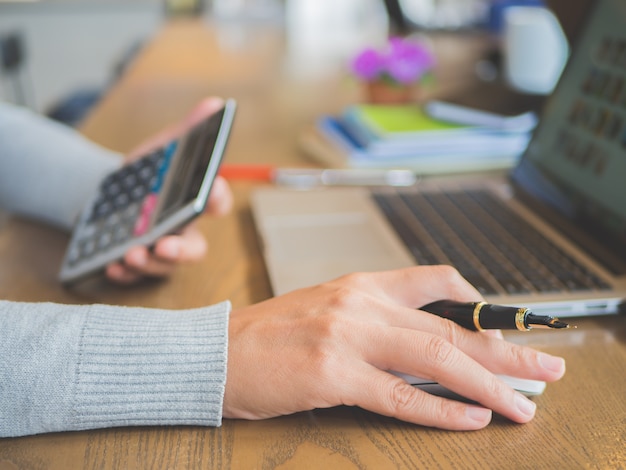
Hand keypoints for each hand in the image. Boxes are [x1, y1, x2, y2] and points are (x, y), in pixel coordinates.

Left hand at [105, 97, 232, 283]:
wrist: (111, 189)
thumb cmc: (148, 172)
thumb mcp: (165, 148)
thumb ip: (188, 131)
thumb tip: (213, 104)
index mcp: (194, 201)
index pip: (216, 203)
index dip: (217, 200)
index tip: (210, 197)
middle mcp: (183, 230)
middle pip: (194, 249)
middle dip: (182, 252)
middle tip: (165, 245)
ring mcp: (160, 248)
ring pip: (165, 266)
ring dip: (150, 264)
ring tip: (130, 254)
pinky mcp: (137, 261)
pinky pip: (135, 276)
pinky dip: (125, 274)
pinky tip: (113, 266)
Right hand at [224, 266, 565, 430]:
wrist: (216, 351)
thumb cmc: (271, 334)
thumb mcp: (328, 309)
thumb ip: (376, 318)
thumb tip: (424, 341)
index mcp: (361, 284)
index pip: (437, 282)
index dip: (481, 303)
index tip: (507, 327)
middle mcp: (361, 303)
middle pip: (451, 325)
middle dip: (506, 349)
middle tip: (545, 366)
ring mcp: (347, 337)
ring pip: (437, 358)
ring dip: (488, 383)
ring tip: (523, 402)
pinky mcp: (332, 374)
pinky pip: (402, 395)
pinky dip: (443, 410)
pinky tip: (472, 418)